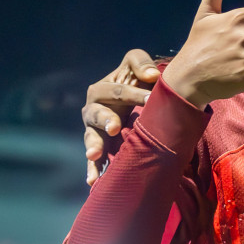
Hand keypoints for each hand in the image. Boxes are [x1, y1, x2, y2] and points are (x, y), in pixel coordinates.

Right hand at [83, 49, 160, 184]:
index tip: (150, 99)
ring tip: (94, 155)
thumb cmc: (137, 82)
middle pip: (97, 113)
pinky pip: (94, 159)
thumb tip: (152, 75)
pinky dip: (93, 169)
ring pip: (91, 136)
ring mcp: (94, 130)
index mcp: (103, 89)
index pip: (118, 90)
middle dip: (105, 119)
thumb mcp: (137, 67)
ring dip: (93, 145)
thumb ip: (141, 63)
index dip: (134, 93)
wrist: (137, 102)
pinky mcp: (98, 146)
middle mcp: (94, 109)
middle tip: (114, 127)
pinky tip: (92, 181)